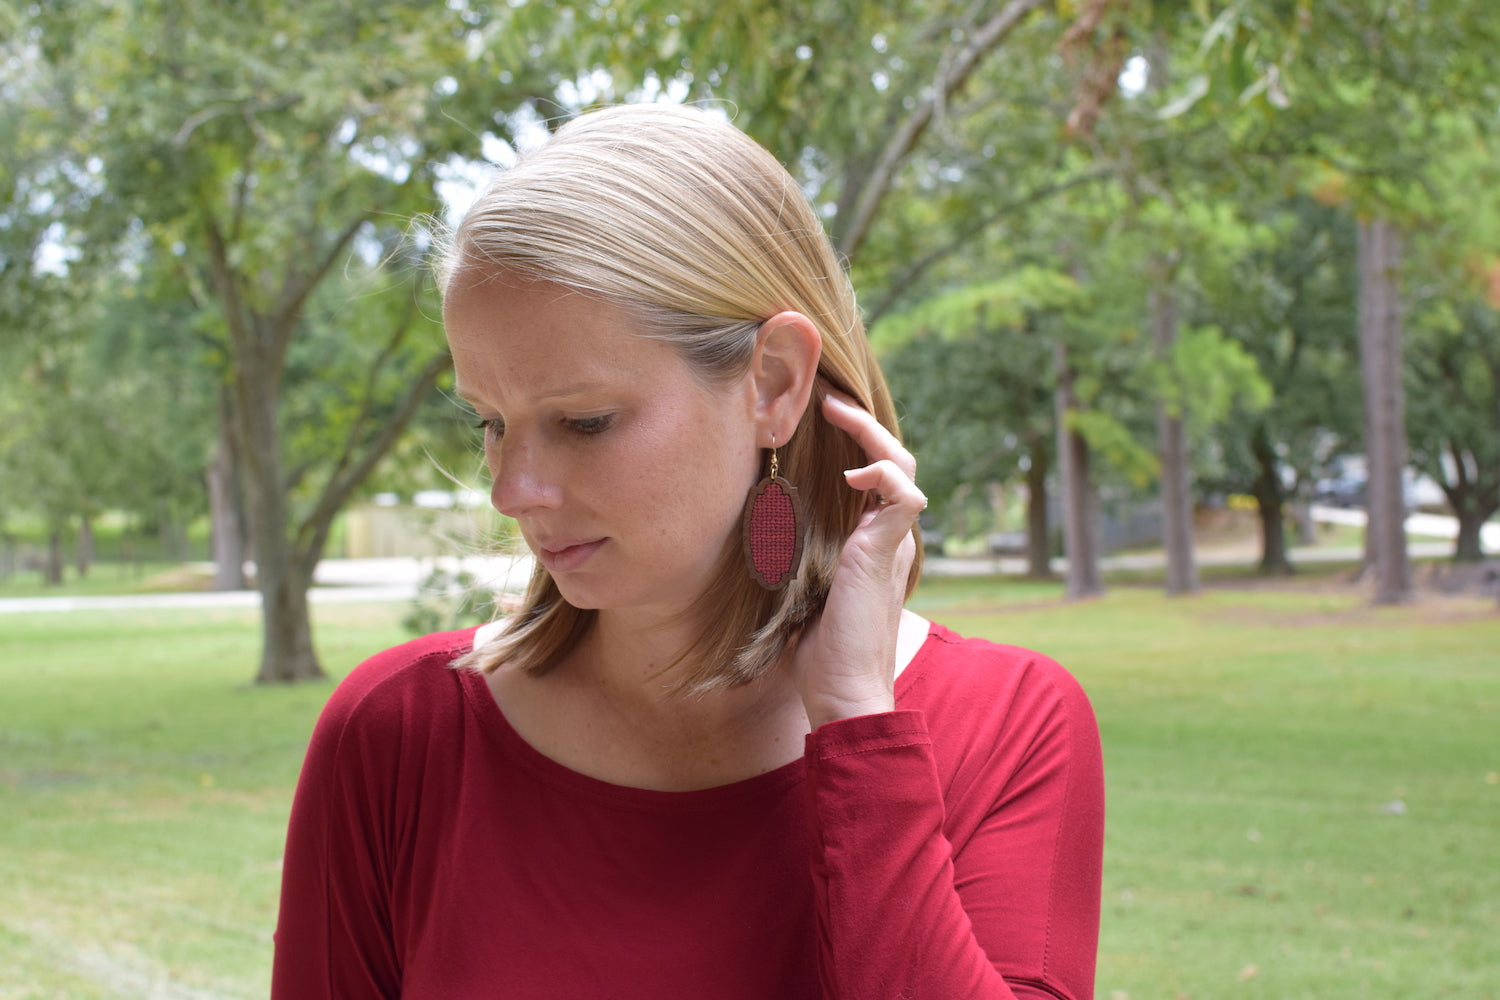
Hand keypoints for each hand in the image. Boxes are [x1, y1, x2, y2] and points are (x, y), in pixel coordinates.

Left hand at [789, 390, 925, 728]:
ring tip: (839, 412)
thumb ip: (794, 557)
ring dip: (872, 434)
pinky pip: (904, 496)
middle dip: (863, 423)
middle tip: (828, 399)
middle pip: (895, 459)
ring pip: (903, 466)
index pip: (877, 477)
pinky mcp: (887, 554)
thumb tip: (755, 533)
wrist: (844, 692)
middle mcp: (888, 538)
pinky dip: (882, 474)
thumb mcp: (801, 590)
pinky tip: (852, 474)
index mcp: (873, 544)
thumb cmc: (820, 653)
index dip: (855, 442)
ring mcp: (892, 544)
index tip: (821, 418)